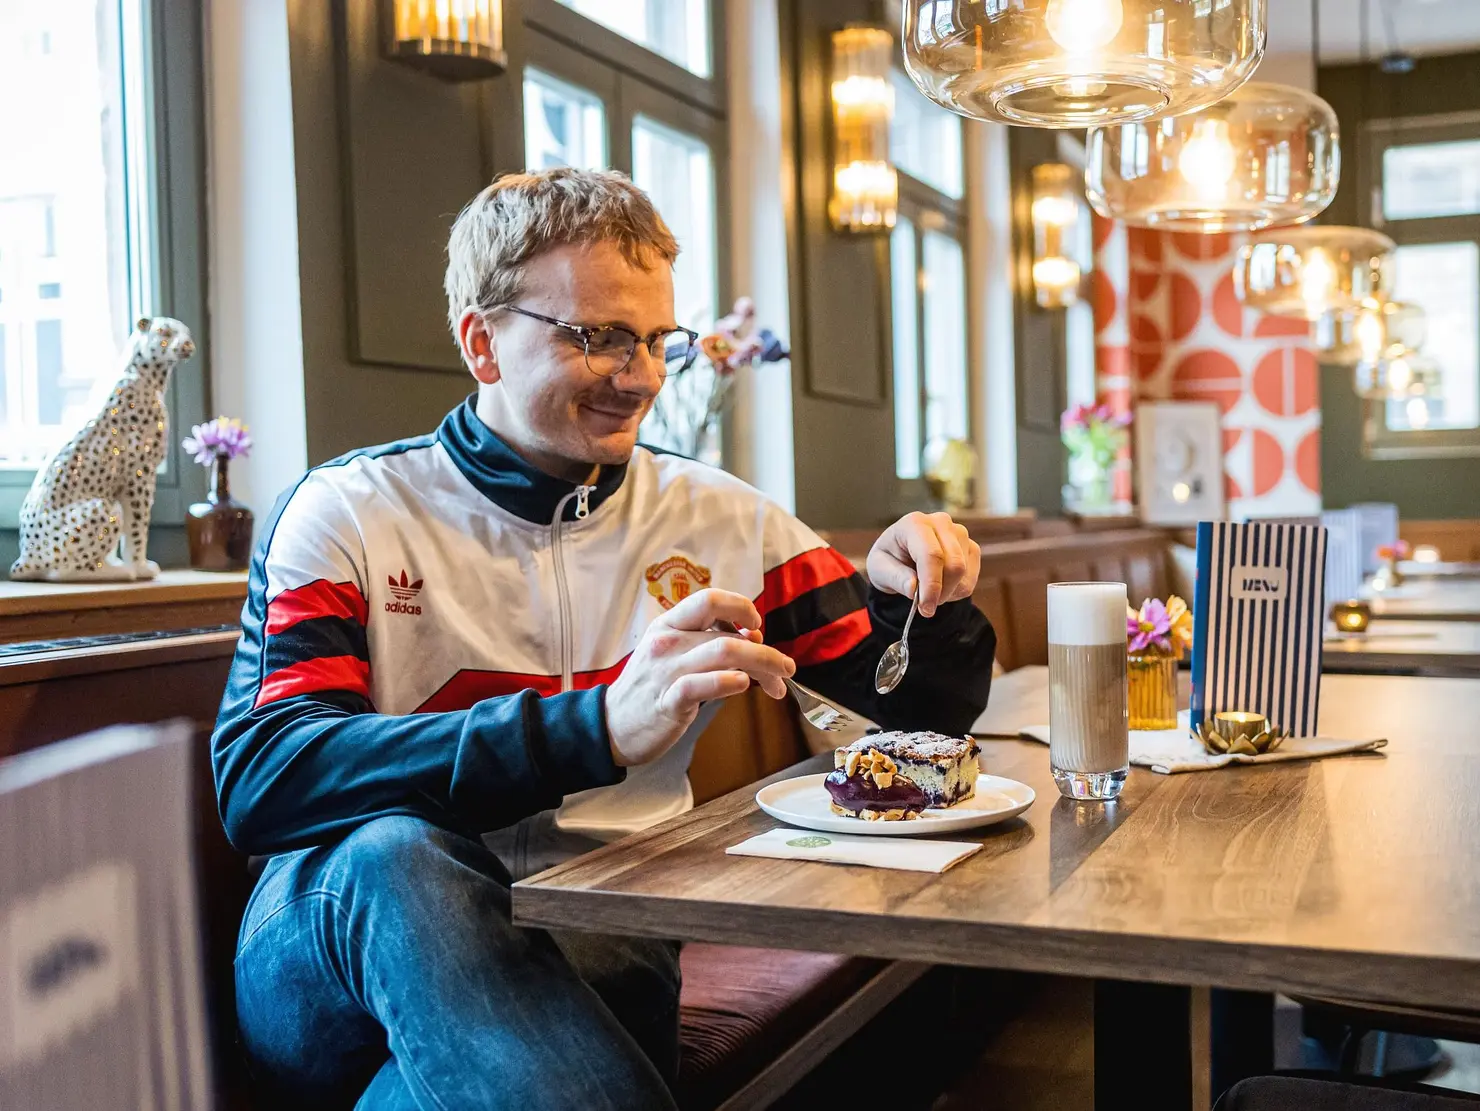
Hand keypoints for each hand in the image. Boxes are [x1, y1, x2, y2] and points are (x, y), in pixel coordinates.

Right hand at [605, 589, 795, 766]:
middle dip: (766, 652)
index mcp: (669, 623)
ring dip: (762, 666)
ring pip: (724, 654)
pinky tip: (744, 685)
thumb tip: (753, 637)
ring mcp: (666, 670)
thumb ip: (709, 643)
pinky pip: (702, 685)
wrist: (612, 725)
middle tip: (785, 668)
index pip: (711, 599)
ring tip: (778, 683)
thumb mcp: (675, 655)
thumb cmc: (651, 688)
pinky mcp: (667, 700)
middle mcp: (667, 641)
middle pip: (727, 634)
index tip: (757, 628)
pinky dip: (729, 682)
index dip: (742, 608)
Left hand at [866, 511, 980, 617]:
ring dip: (947, 592)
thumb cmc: (889, 559)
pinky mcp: (970, 547)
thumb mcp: (879, 569)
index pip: (932, 555)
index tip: (926, 608)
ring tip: (928, 590)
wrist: (901, 555)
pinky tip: (941, 585)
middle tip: (924, 605)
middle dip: (940, 592)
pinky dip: (956, 590)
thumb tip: (913, 588)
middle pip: (954, 565)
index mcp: (914, 523)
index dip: (931, 585)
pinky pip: (971, 578)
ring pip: (964, 573)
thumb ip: (895, 578)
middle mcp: (941, 522)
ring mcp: (959, 533)